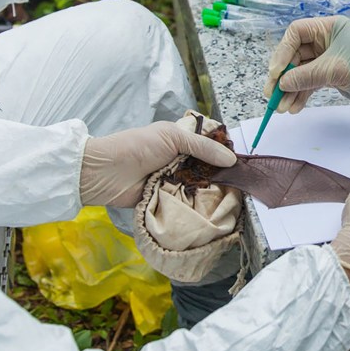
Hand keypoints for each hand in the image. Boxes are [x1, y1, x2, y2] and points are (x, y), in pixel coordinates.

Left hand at [80, 121, 236, 207]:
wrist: (106, 173)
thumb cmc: (137, 147)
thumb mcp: (172, 137)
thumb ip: (203, 147)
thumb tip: (232, 159)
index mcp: (182, 141)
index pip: (211, 147)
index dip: (225, 154)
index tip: (243, 164)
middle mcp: (181, 161)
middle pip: (209, 170)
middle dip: (223, 177)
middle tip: (242, 186)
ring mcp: (175, 181)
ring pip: (201, 188)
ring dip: (212, 194)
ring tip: (234, 202)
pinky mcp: (168, 200)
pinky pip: (187, 204)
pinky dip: (198, 207)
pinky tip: (215, 212)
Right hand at [264, 16, 349, 112]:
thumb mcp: (336, 70)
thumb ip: (306, 76)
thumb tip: (281, 84)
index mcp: (328, 28)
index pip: (295, 33)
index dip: (282, 53)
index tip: (275, 74)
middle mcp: (326, 40)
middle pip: (294, 55)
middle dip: (283, 76)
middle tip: (271, 96)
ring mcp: (328, 58)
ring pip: (301, 72)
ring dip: (290, 90)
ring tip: (282, 108)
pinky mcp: (333, 75)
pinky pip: (310, 83)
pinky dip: (302, 95)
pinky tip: (295, 108)